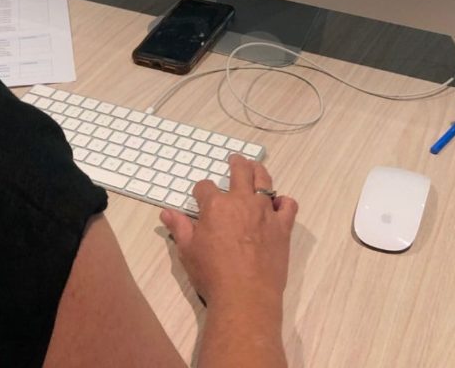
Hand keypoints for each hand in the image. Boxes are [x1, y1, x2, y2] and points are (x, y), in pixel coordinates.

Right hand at [160, 154, 297, 309]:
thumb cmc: (212, 274)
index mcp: (215, 206)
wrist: (245, 296)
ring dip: (259, 171)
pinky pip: (288, 206)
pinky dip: (284, 201)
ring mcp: (264, 212)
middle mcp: (241, 202)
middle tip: (235, 159)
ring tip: (256, 168)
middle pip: (240, 171)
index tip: (201, 196)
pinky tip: (279, 203)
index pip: (205, 187)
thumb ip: (179, 228)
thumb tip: (166, 212)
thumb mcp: (188, 251)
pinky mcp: (282, 227)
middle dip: (236, 163)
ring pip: (265, 181)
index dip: (201, 191)